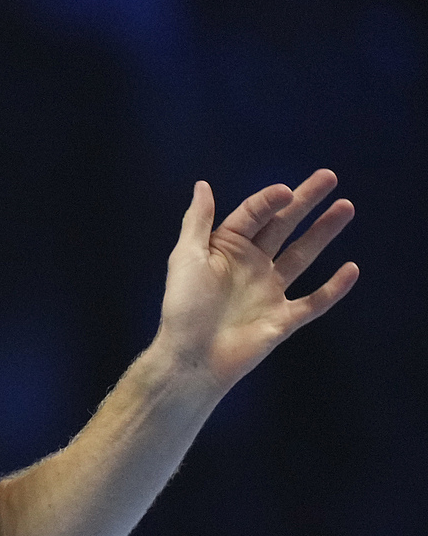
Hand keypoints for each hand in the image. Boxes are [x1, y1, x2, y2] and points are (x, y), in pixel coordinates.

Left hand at [154, 170, 357, 393]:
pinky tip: (351, 268)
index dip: (270, 200)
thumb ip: (197, 222)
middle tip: (329, 177)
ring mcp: (269, 292)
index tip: (287, 191)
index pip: (254, 215)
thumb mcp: (186, 258)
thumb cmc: (183, 308)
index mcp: (226, 250)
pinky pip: (314, 302)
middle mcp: (251, 267)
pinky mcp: (283, 320)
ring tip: (346, 207)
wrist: (192, 358)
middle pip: (283, 227)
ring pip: (303, 255)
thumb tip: (203, 185)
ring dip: (323, 232)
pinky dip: (334, 288)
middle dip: (306, 202)